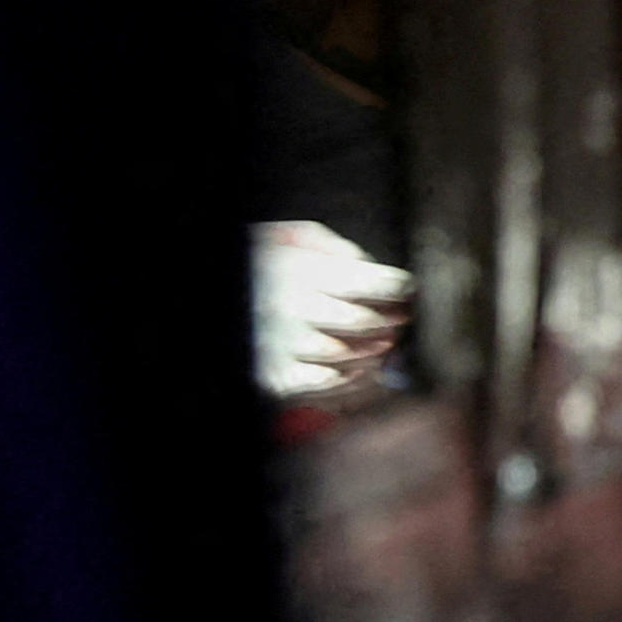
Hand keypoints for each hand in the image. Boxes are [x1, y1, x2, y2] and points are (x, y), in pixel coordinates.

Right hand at [253, 220, 410, 403]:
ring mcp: (284, 347)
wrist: (213, 293)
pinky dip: (354, 378)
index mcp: (300, 273)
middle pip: (366, 323)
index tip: (408, 289)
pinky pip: (330, 383)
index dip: (399, 288)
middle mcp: (293, 311)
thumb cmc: (256, 263)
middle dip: (392, 320)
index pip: (372, 284)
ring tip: (385, 342)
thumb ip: (333, 249)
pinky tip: (361, 367)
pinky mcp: (276, 377)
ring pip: (352, 356)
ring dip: (377, 350)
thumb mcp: (288, 238)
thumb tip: (370, 266)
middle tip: (402, 317)